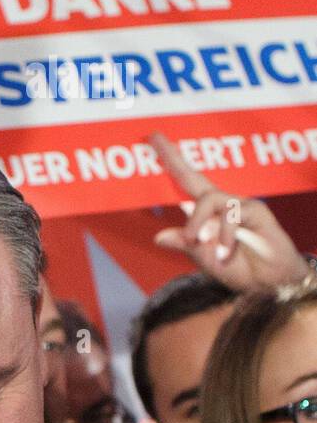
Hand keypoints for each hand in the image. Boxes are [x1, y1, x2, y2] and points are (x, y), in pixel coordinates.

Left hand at [149, 132, 309, 292]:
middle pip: (193, 177)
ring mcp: (239, 206)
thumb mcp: (206, 260)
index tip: (152, 141)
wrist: (270, 282)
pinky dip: (224, 235)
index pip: (184, 184)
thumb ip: (187, 245)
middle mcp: (221, 205)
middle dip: (173, 159)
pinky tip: (225, 254)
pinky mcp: (256, 212)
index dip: (170, 164)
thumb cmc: (240, 269)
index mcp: (206, 215)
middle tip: (155, 139)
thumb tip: (158, 237)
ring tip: (198, 244)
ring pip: (209, 199)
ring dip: (198, 224)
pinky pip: (233, 215)